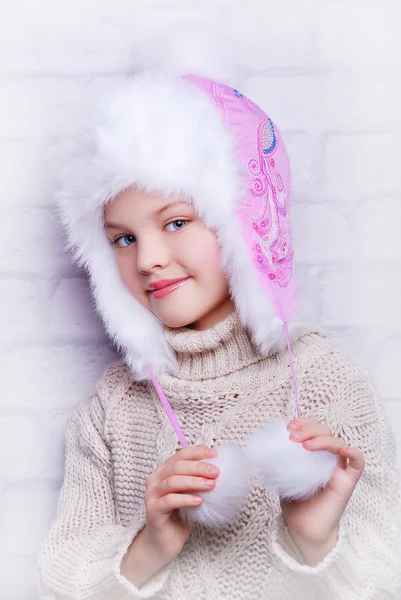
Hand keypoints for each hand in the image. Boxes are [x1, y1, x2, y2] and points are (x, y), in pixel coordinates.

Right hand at [143, 444, 219, 559]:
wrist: (165, 542)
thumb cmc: (180, 515)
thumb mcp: (191, 493)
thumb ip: (197, 479)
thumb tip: (216, 466)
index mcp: (164, 471)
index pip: (180, 455)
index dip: (197, 452)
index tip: (214, 454)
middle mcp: (155, 479)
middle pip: (176, 466)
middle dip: (198, 467)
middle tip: (215, 472)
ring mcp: (151, 494)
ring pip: (172, 481)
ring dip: (194, 481)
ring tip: (211, 485)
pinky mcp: (152, 510)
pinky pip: (169, 500)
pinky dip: (185, 498)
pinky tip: (199, 501)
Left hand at [281, 417, 364, 553]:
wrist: (303, 528)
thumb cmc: (294, 501)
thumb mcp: (282, 474)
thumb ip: (280, 458)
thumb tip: (267, 443)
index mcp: (313, 452)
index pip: (313, 428)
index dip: (303, 423)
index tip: (289, 427)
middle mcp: (327, 456)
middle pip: (325, 431)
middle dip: (308, 429)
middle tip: (293, 437)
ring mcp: (338, 467)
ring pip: (338, 442)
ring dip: (322, 439)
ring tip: (306, 446)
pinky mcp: (348, 481)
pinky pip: (358, 463)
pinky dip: (354, 453)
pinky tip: (344, 450)